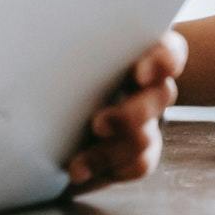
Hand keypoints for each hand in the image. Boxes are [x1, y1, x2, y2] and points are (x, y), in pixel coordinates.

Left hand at [64, 31, 185, 195]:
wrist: (55, 103)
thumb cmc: (62, 66)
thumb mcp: (67, 51)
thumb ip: (67, 43)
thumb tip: (46, 43)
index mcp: (139, 52)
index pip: (168, 49)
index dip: (162, 61)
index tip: (140, 74)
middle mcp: (149, 86)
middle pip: (161, 95)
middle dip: (132, 114)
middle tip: (98, 124)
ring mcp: (147, 121)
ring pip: (146, 137)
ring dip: (111, 151)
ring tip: (78, 162)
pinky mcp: (138, 152)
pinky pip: (137, 164)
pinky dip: (107, 168)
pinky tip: (78, 170)